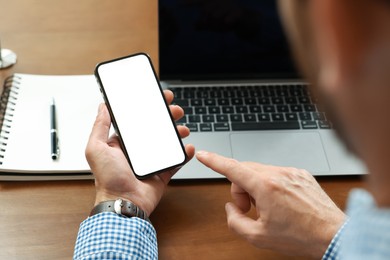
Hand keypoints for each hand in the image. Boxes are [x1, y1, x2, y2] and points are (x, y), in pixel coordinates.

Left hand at [85, 90, 194, 215]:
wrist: (123, 203)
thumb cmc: (107, 179)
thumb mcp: (96, 148)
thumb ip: (99, 127)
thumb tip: (102, 107)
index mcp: (123, 143)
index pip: (137, 121)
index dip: (148, 108)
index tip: (157, 98)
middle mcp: (137, 151)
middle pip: (156, 128)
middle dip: (167, 117)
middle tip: (175, 110)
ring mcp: (151, 161)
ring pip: (168, 142)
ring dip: (177, 133)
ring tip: (183, 129)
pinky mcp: (162, 172)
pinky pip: (176, 161)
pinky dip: (184, 154)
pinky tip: (187, 148)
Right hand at [196, 151, 345, 257]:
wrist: (334, 235)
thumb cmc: (301, 236)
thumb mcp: (258, 237)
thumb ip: (235, 221)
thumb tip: (231, 208)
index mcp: (265, 186)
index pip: (232, 168)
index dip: (214, 161)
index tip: (203, 155)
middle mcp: (278, 173)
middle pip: (244, 171)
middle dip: (240, 189)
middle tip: (247, 209)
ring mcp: (291, 172)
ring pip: (260, 172)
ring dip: (256, 188)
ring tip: (268, 208)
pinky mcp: (301, 174)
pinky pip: (277, 173)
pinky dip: (271, 185)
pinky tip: (281, 203)